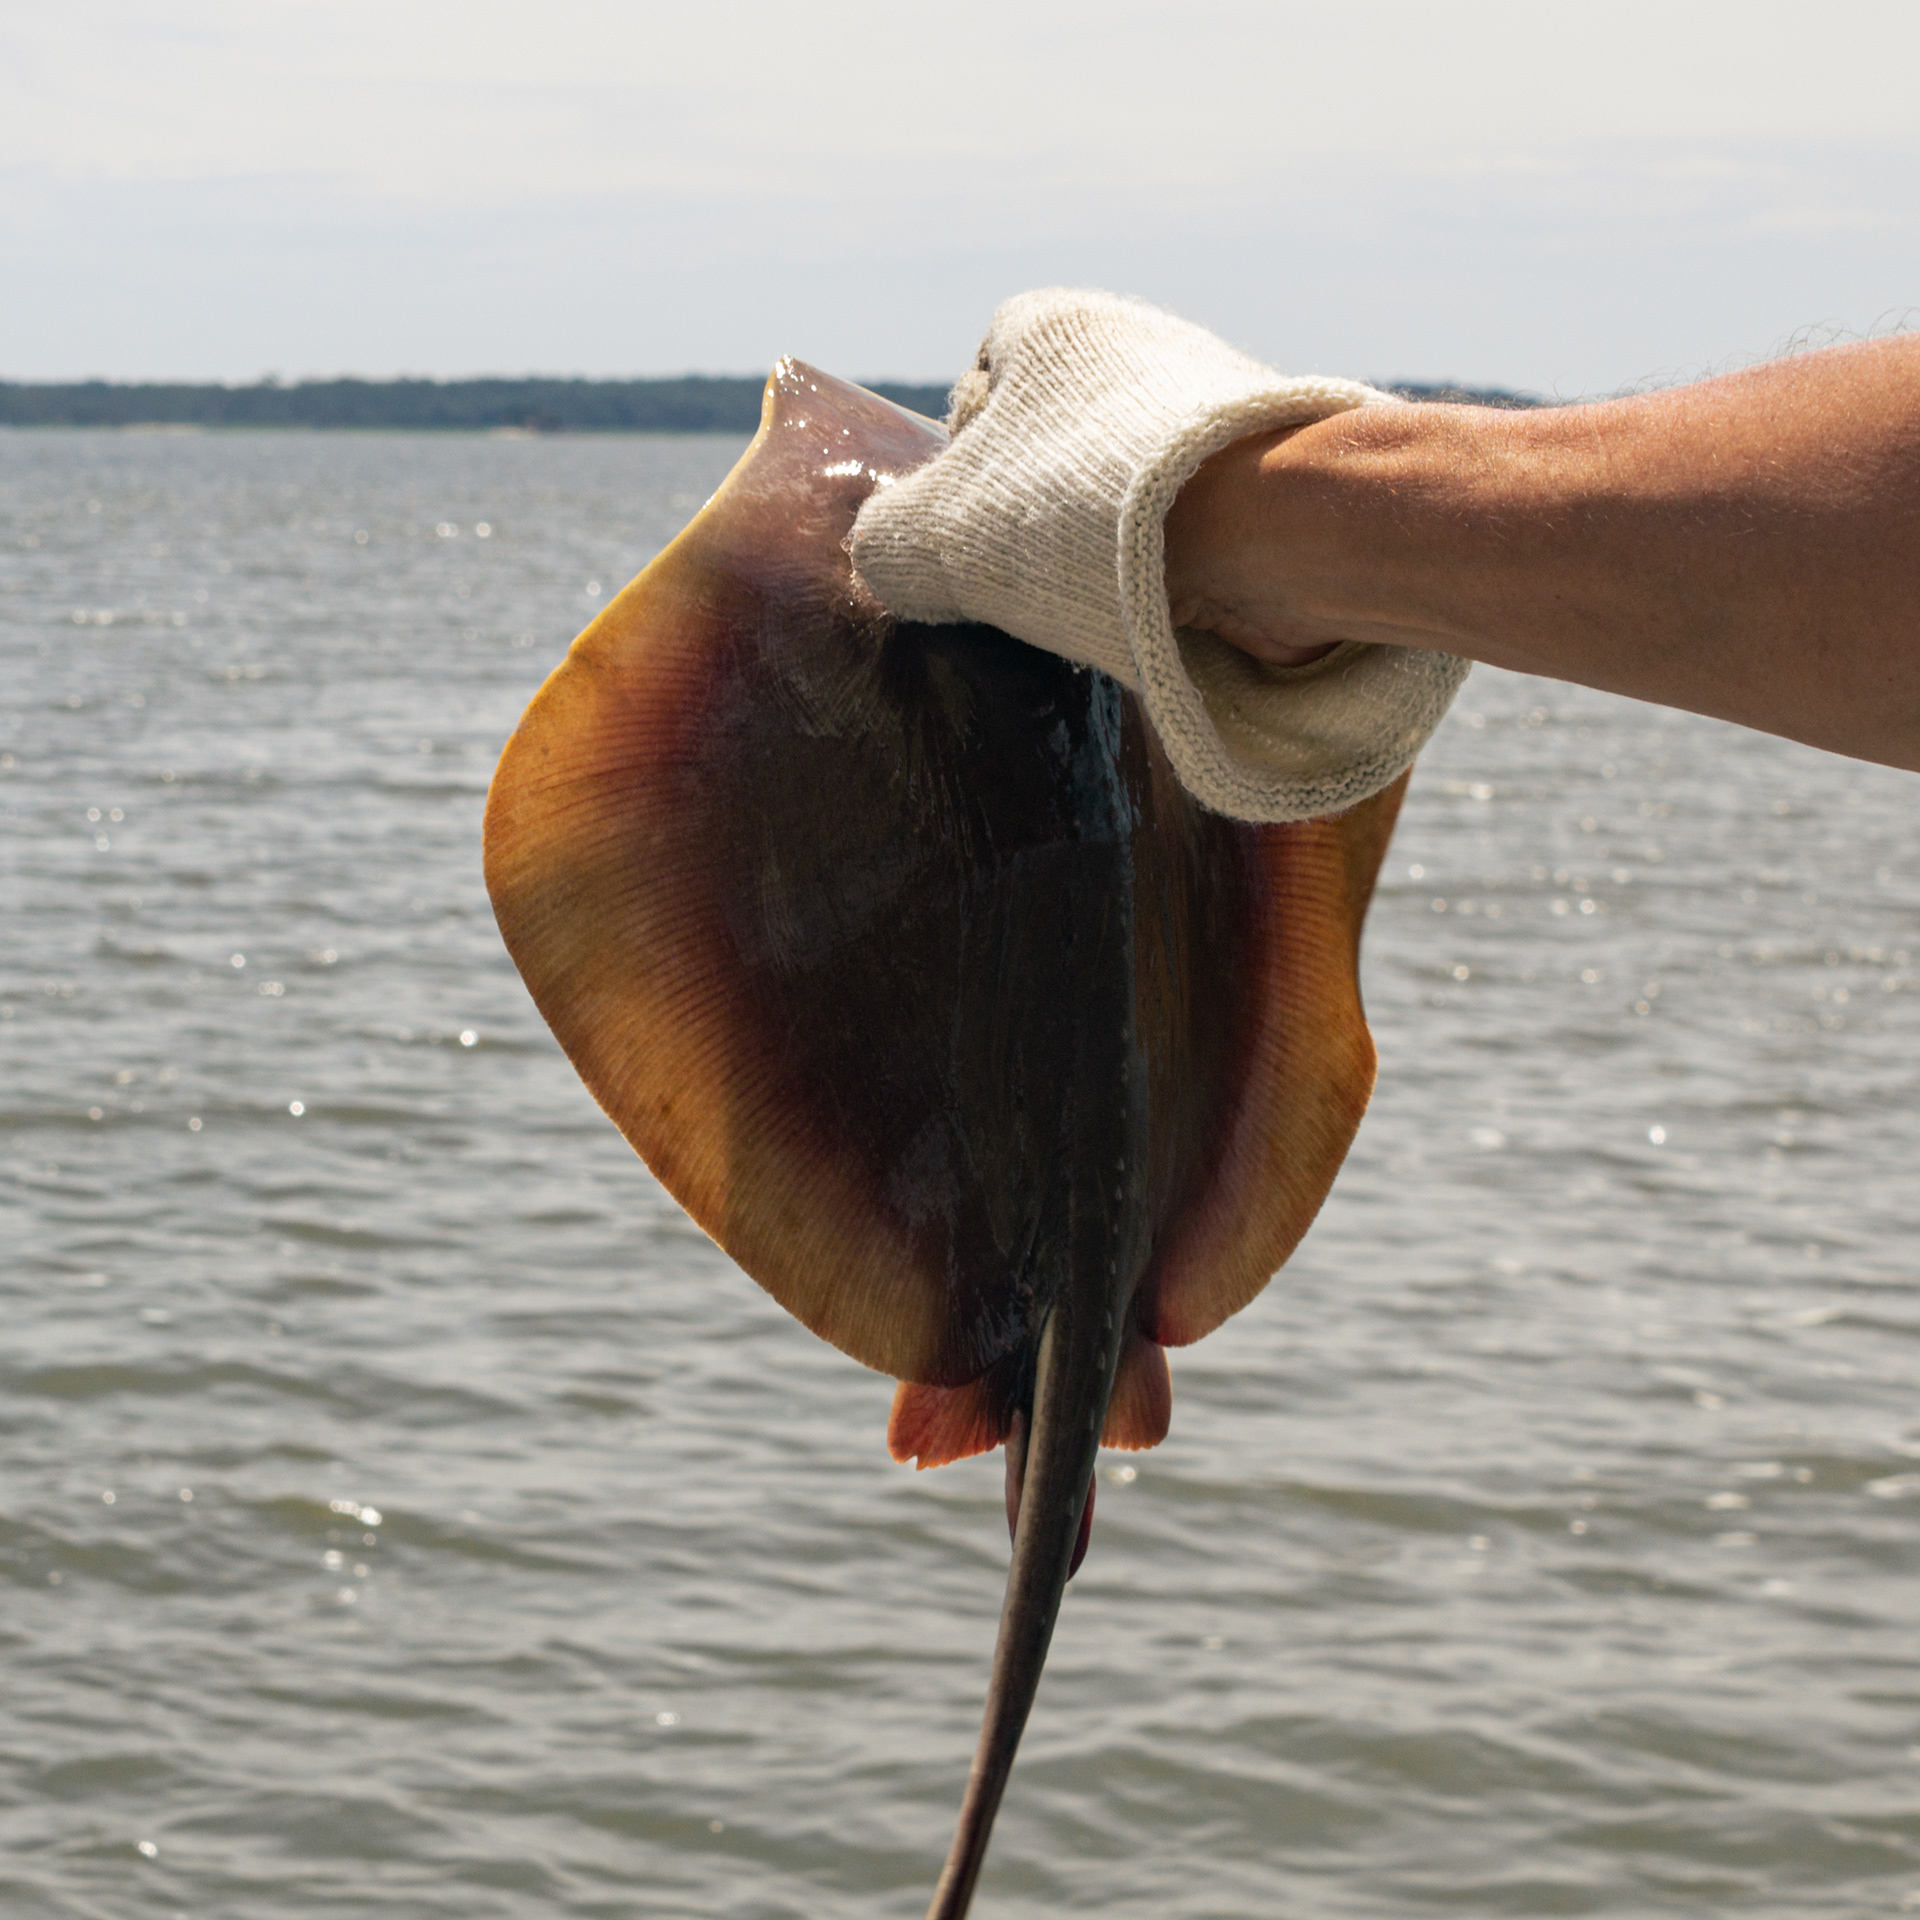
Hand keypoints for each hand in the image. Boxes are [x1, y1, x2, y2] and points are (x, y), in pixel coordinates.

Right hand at [851, 289, 1469, 822]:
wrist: (1268, 533)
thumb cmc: (1079, 517)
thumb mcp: (932, 541)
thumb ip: (888, 546)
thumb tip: (896, 561)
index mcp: (1054, 325)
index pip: (982, 382)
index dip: (964, 465)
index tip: (975, 531)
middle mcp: (1141, 340)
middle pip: (1060, 437)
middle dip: (1043, 512)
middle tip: (1036, 582)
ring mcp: (1217, 398)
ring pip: (1135, 480)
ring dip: (1115, 544)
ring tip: (1110, 604)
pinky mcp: (1279, 466)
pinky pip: (1203, 514)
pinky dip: (1183, 560)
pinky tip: (1176, 607)